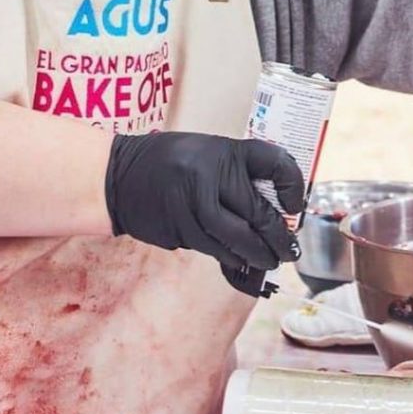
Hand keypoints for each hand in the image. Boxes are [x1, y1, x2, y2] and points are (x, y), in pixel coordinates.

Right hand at [105, 133, 303, 286]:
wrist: (116, 175)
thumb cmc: (170, 161)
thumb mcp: (208, 152)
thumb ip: (238, 173)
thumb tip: (274, 208)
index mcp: (224, 150)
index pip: (274, 162)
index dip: (293, 185)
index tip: (296, 206)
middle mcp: (209, 176)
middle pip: (257, 212)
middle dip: (278, 237)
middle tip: (289, 251)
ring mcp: (191, 205)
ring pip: (235, 239)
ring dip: (257, 255)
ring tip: (270, 261)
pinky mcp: (177, 229)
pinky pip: (212, 248)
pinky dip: (231, 258)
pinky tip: (242, 262)